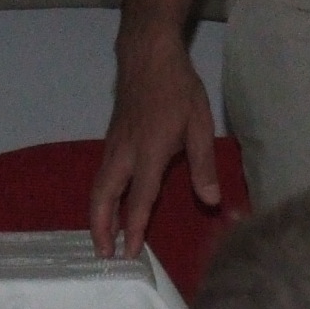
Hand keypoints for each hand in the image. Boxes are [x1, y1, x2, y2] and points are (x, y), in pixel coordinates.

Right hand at [89, 27, 219, 257]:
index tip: (130, 253)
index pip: (140, 198)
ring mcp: (114, 145)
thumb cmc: (178, 87)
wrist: (147, 54)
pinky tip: (110, 205)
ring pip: (99, 186)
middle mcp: (125, 152)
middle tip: (104, 254)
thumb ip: (203, 165)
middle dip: (101, 228)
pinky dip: (101, 196)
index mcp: (149, 152)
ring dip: (98, 214)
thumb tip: (212, 201)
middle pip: (104, 197)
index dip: (134, 228)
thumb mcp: (200, 124)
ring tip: (102, 238)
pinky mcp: (112, 138)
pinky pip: (102, 174)